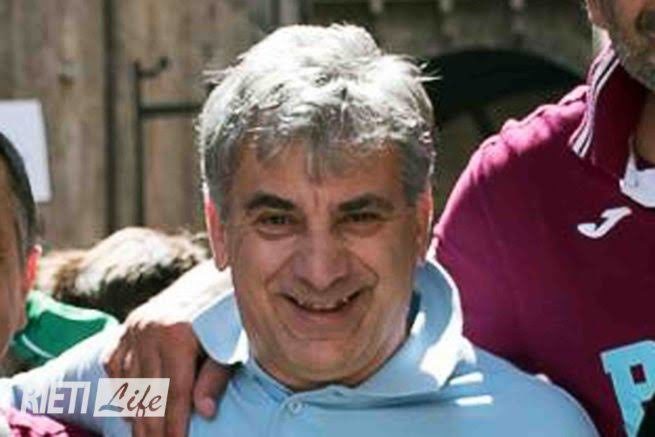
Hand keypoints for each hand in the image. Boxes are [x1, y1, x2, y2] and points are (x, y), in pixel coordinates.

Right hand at [103, 261, 233, 436]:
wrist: (208, 285)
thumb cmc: (225, 320)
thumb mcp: (228, 346)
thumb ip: (215, 378)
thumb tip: (206, 413)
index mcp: (177, 333)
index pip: (174, 393)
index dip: (175, 426)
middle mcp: (148, 330)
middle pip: (148, 393)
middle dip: (153, 429)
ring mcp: (131, 329)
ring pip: (129, 384)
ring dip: (136, 417)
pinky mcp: (123, 330)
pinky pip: (115, 368)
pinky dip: (121, 391)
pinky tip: (132, 413)